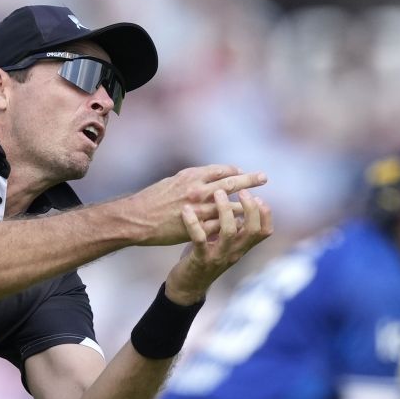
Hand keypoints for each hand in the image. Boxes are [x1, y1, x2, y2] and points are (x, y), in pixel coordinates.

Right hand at [123, 166, 268, 246]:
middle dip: (249, 180)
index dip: (235, 171)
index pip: (222, 170)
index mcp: (192, 176)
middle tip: (263, 178)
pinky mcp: (196, 228)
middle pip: (231, 183)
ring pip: (230, 207)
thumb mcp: (173, 180)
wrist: (136, 219)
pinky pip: (221, 226)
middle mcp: (198, 190)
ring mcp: (199, 210)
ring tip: (256, 205)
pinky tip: (241, 225)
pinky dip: (232, 224)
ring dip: (245, 205)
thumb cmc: (151, 199)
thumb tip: (208, 176)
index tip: (243, 173)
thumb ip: (192, 178)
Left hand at [163, 188, 271, 303]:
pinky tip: (186, 210)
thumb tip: (239, 205)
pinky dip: (193, 223)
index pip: (264, 231)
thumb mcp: (223, 244)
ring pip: (229, 232)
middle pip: (252, 230)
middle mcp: (234, 252)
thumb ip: (232, 229)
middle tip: (242, 191)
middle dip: (250, 208)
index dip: (266, 214)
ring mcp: (218, 257)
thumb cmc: (204, 258)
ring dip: (224, 210)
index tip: (258, 197)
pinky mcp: (200, 260)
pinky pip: (199, 239)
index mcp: (241, 247)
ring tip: (218, 193)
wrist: (187, 287)